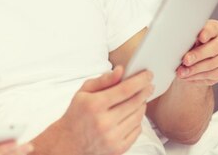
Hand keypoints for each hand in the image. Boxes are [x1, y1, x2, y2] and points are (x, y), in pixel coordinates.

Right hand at [38, 66, 152, 154]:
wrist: (68, 142)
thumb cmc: (77, 114)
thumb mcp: (84, 92)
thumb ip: (103, 80)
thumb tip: (121, 70)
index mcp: (94, 105)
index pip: (124, 90)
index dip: (140, 80)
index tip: (148, 75)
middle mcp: (104, 122)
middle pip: (135, 103)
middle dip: (145, 91)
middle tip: (148, 85)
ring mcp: (112, 137)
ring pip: (138, 117)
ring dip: (142, 105)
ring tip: (140, 98)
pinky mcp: (118, 149)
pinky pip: (137, 131)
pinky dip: (138, 121)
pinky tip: (133, 114)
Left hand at [176, 19, 217, 85]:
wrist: (191, 61)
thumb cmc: (188, 45)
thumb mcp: (185, 39)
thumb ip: (185, 38)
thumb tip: (176, 42)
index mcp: (216, 28)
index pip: (214, 28)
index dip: (207, 32)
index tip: (200, 37)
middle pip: (215, 47)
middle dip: (198, 55)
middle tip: (185, 60)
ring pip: (214, 63)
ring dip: (196, 69)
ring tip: (182, 72)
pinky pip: (215, 74)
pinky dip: (199, 77)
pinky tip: (189, 77)